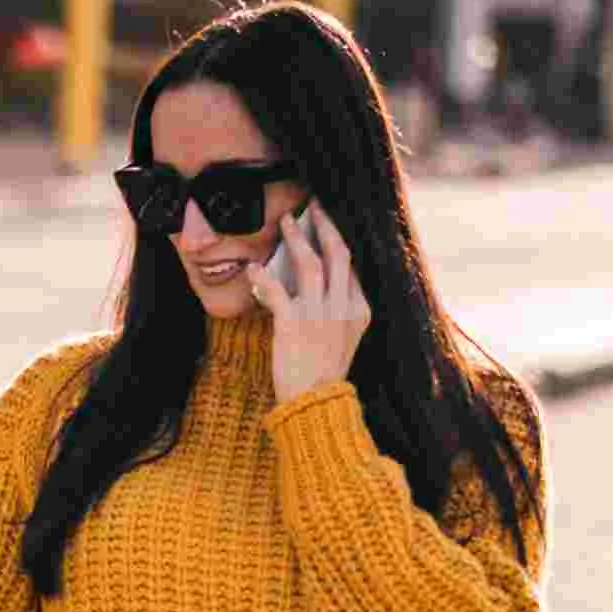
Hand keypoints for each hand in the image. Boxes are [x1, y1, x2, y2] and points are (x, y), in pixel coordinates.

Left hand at [245, 199, 371, 406]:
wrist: (314, 405)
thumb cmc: (323, 376)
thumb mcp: (343, 340)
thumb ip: (339, 312)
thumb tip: (322, 287)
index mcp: (360, 310)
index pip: (350, 266)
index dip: (337, 240)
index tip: (326, 224)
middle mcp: (343, 308)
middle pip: (337, 253)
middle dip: (324, 225)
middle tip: (312, 205)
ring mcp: (319, 314)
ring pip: (310, 262)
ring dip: (296, 238)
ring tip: (285, 221)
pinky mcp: (294, 324)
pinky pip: (276, 290)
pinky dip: (262, 276)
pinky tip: (252, 268)